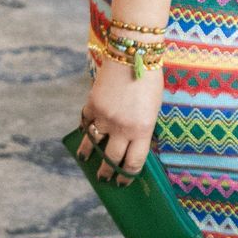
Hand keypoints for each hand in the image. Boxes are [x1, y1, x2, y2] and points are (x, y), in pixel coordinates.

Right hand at [79, 52, 163, 180]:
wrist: (133, 55)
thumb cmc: (149, 81)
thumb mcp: (154, 108)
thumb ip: (143, 128)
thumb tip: (133, 145)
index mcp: (142, 130)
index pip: (133, 162)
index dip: (127, 175)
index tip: (123, 182)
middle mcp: (122, 127)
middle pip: (111, 159)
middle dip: (107, 172)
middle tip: (104, 178)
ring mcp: (105, 117)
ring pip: (93, 144)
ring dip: (89, 154)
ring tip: (86, 160)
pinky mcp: (92, 105)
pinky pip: (86, 123)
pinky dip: (84, 129)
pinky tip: (84, 134)